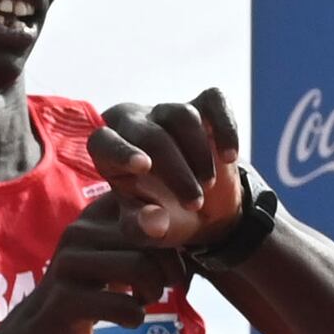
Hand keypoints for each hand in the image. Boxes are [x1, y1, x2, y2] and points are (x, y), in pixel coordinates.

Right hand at [13, 198, 179, 333]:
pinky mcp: (67, 300)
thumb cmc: (93, 285)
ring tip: (144, 300)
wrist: (42, 326)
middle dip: (169, 268)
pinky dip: (135, 317)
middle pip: (151, 237)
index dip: (169, 229)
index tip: (166, 252)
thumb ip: (147, 232)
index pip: (148, 201)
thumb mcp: (116, 250)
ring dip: (153, 291)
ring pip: (140, 267)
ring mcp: (69, 264)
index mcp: (95, 212)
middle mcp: (78, 230)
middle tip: (164, 285)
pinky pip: (125, 306)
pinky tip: (126, 317)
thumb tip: (193, 217)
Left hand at [87, 92, 248, 253]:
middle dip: (175, 170)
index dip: (121, 151)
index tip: (144, 167)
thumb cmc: (162, 216)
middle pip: (150, 134)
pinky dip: (225, 127)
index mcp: (110, 153)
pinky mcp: (203, 106)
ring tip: (207, 185)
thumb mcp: (147, 232)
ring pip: (182, 116)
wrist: (202, 209)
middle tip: (193, 203)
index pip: (103, 141)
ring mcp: (168, 113)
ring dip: (199, 153)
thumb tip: (154, 221)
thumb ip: (142, 228)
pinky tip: (230, 156)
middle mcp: (135, 125)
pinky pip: (213, 102)